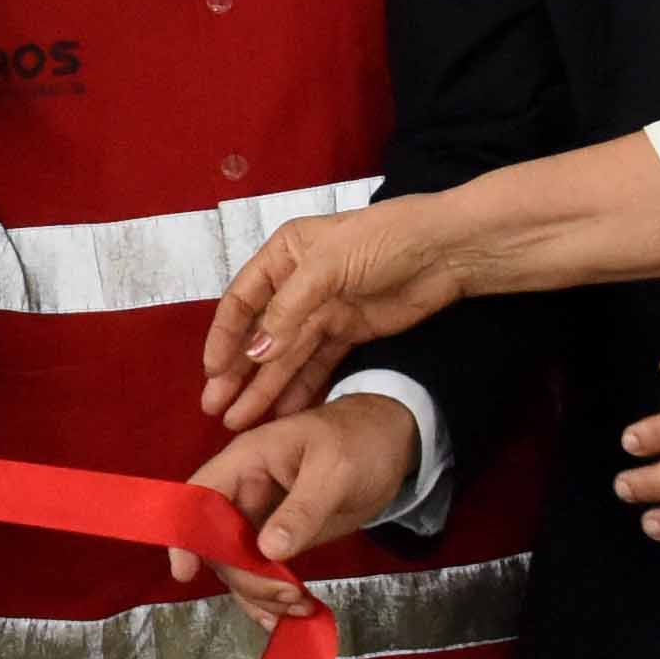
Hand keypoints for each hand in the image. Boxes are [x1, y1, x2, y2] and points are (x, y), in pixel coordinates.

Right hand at [183, 393, 419, 627]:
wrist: (390, 442)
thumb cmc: (360, 440)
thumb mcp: (335, 470)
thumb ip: (302, 509)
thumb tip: (267, 550)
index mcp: (245, 462)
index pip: (198, 498)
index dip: (186, 534)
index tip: (186, 573)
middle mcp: (242, 493)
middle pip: (217, 545)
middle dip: (246, 576)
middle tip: (288, 595)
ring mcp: (259, 520)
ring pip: (237, 567)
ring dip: (261, 594)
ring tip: (300, 606)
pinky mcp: (279, 540)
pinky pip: (262, 573)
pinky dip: (272, 599)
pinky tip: (291, 616)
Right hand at [201, 193, 456, 428]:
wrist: (447, 249)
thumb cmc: (385, 238)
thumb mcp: (328, 265)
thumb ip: (289, 310)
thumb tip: (255, 353)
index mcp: (284, 255)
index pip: (242, 300)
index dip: (225, 337)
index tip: (212, 372)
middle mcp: (298, 284)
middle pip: (261, 334)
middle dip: (238, 372)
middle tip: (215, 408)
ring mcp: (325, 310)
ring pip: (287, 356)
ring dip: (264, 387)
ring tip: (240, 420)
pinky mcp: (350, 332)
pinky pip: (318, 365)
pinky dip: (301, 388)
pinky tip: (282, 412)